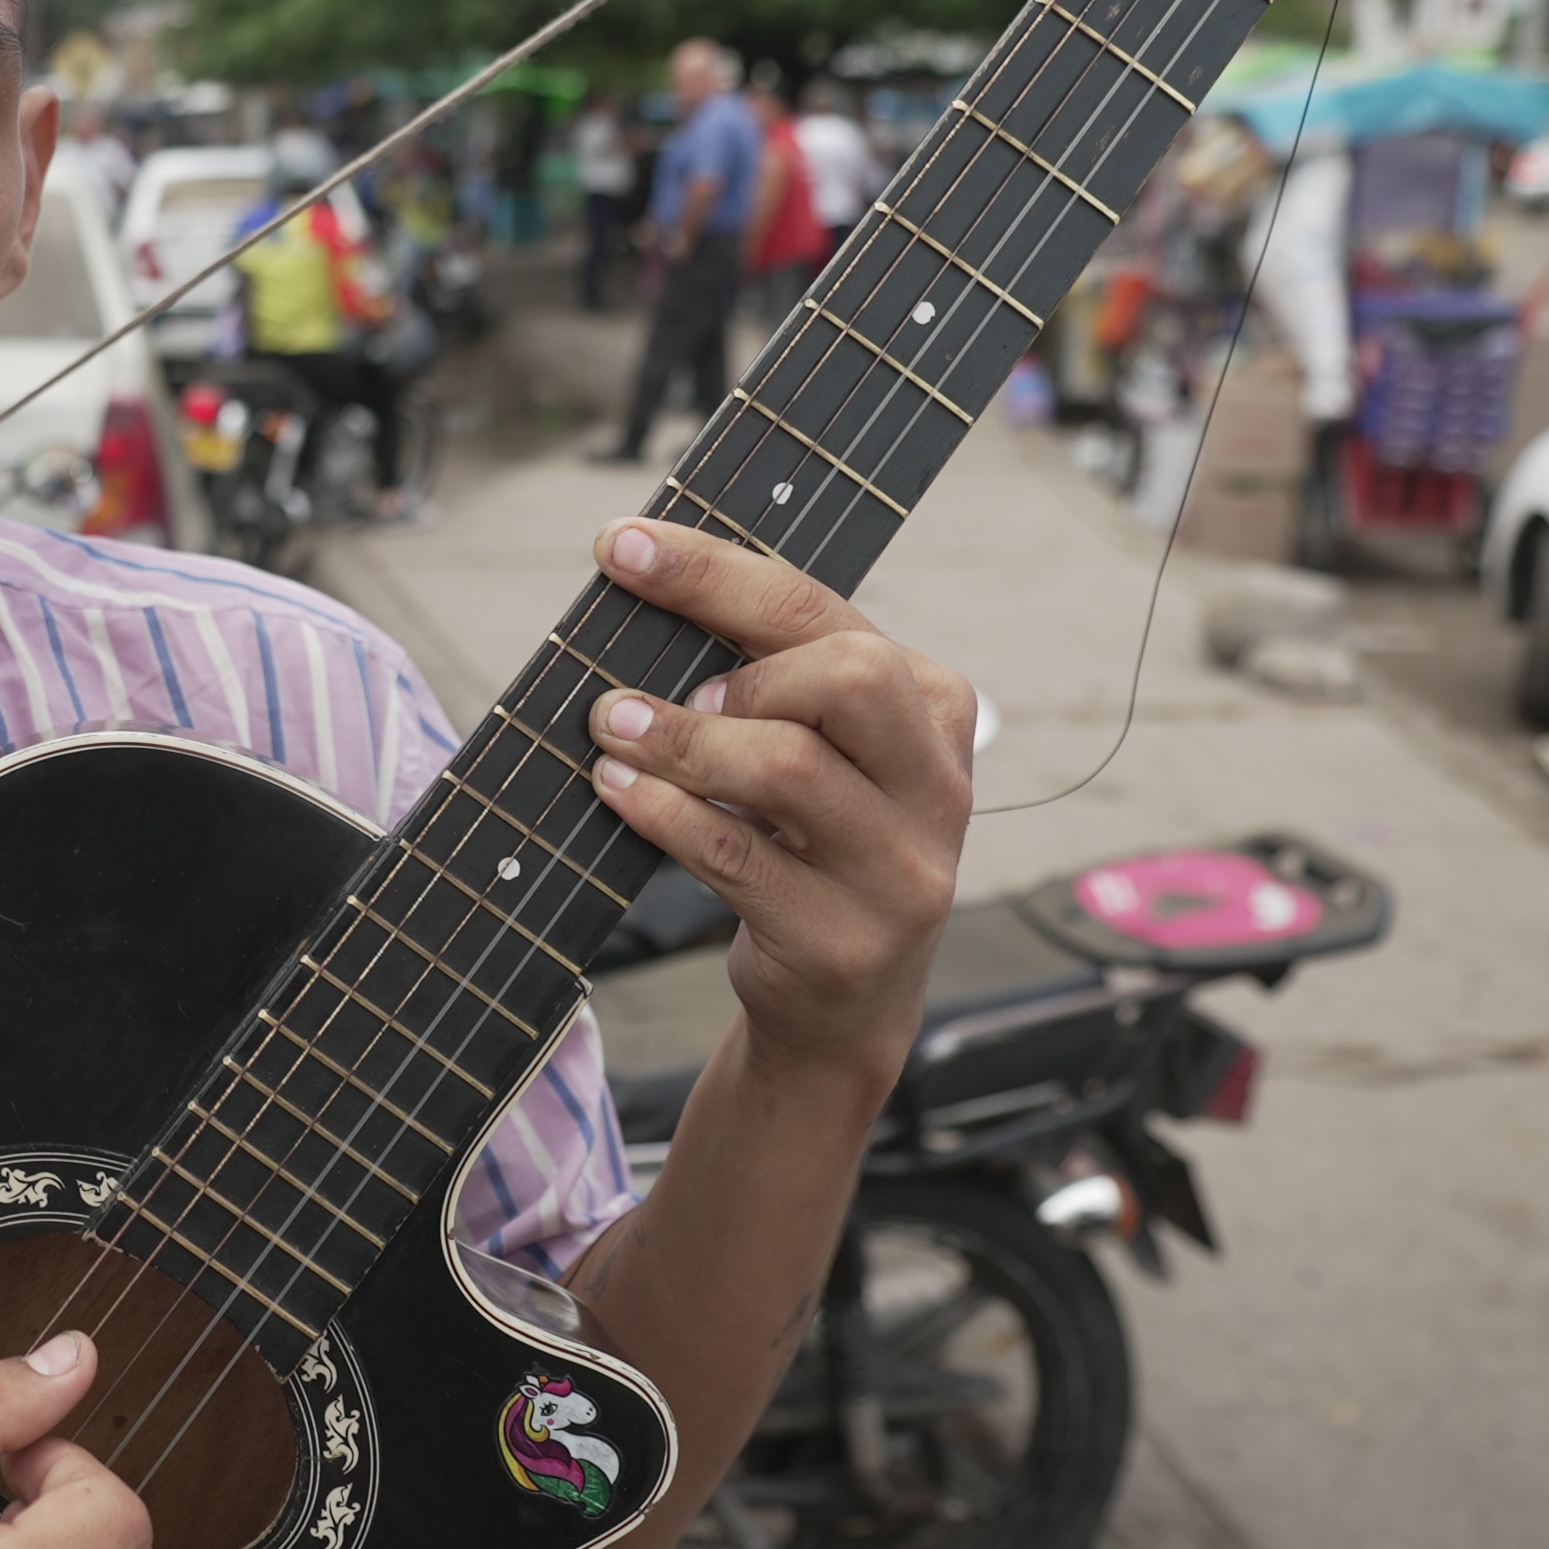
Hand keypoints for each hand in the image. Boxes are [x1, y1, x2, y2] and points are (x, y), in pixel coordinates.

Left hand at [578, 519, 974, 1080]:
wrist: (844, 1004)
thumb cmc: (809, 848)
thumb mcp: (817, 754)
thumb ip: (769, 681)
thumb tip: (645, 595)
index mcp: (935, 708)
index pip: (825, 613)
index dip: (715, 573)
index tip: (621, 545)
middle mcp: (937, 784)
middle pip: (847, 676)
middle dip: (733, 668)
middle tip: (656, 693)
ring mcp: (899, 868)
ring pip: (788, 767)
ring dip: (678, 741)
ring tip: (611, 732)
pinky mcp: (842, 938)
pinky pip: (737, 855)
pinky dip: (663, 812)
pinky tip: (618, 790)